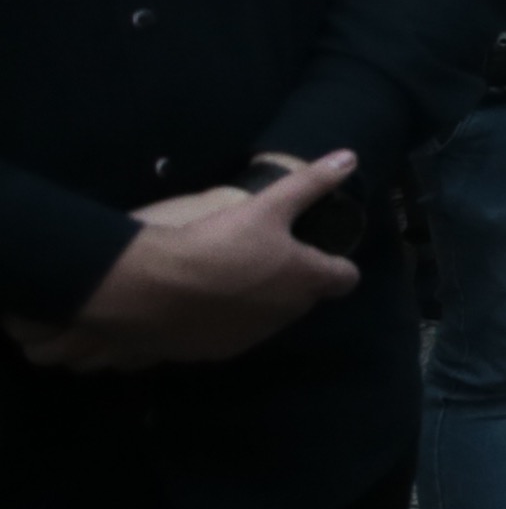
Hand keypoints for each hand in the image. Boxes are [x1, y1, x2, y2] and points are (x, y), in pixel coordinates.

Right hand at [8, 153, 363, 371]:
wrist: (153, 289)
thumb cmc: (220, 243)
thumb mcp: (267, 205)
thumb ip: (310, 184)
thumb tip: (349, 157)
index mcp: (308, 280)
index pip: (346, 278)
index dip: (337, 263)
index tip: (318, 249)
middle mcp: (289, 314)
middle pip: (305, 296)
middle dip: (294, 279)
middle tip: (267, 253)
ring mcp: (254, 336)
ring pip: (270, 316)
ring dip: (260, 299)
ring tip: (231, 272)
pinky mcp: (220, 351)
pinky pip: (232, 332)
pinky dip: (226, 318)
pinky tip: (204, 298)